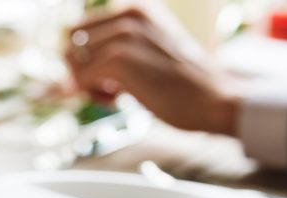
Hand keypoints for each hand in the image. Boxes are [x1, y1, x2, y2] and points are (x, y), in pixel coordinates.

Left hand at [65, 6, 241, 136]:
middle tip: (106, 88)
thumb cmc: (184, 83)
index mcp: (137, 9)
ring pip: (73, 62)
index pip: (81, 28)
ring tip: (115, 95)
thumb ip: (119, 46)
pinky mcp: (118, 59)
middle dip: (81, 68)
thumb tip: (72, 65)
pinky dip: (92, 95)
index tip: (107, 75)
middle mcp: (129, 14)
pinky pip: (80, 79)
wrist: (214, 98)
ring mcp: (123, 35)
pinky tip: (117, 100)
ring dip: (87, 84)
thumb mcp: (151, 49)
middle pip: (71, 42)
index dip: (86, 56)